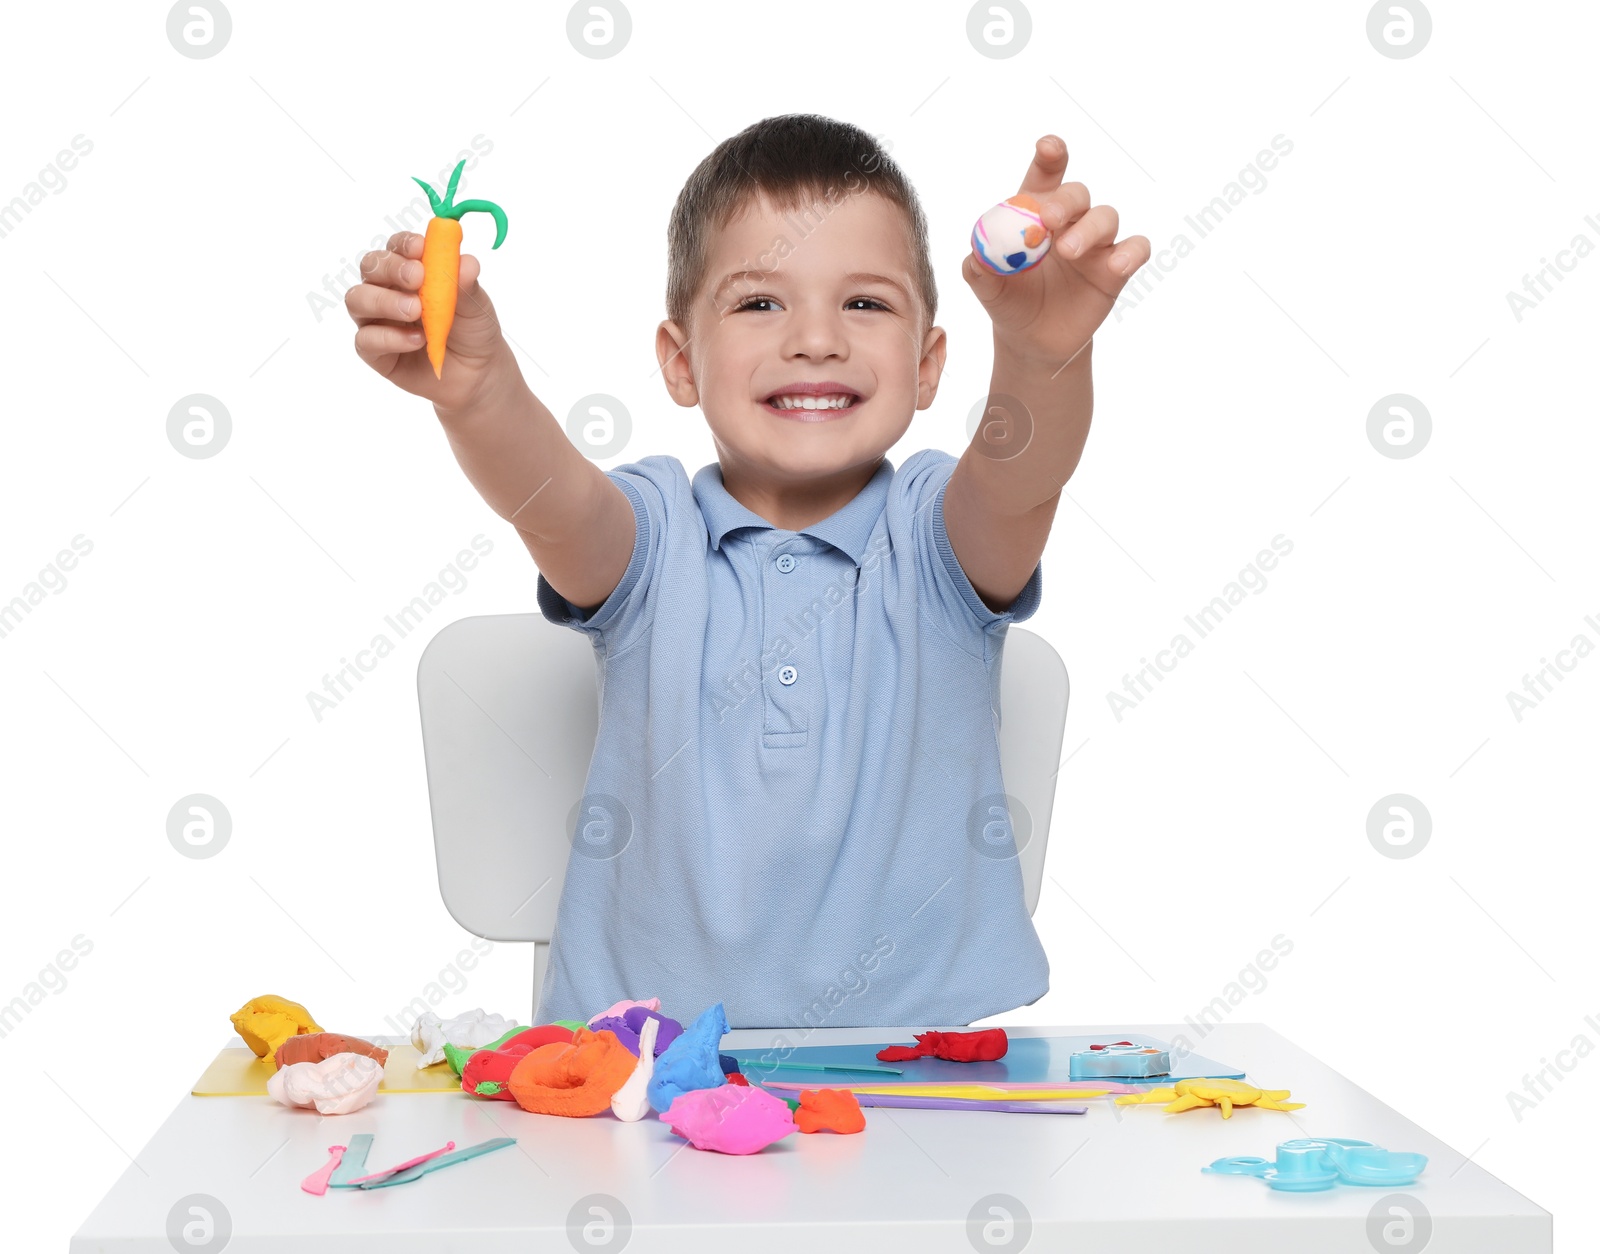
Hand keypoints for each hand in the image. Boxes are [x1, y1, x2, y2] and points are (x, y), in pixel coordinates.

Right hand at [346, 231, 514, 412]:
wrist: (478, 373)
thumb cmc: (472, 330)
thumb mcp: (476, 306)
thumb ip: (467, 284)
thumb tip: (467, 262)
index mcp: (410, 270)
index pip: (396, 247)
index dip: (404, 244)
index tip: (421, 247)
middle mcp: (387, 290)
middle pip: (370, 267)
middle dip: (391, 268)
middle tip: (417, 278)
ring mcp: (377, 320)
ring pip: (357, 300)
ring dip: (384, 301)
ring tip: (415, 311)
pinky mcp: (375, 352)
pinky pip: (365, 340)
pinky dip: (390, 338)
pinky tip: (417, 341)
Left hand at [962, 135, 1150, 367]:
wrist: (1032, 341)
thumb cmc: (1010, 301)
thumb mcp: (988, 287)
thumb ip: (980, 267)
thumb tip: (976, 254)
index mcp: (1036, 213)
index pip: (1046, 176)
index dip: (1051, 155)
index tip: (1049, 146)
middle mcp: (1070, 222)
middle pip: (1077, 194)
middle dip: (1065, 201)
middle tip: (1048, 220)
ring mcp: (1095, 244)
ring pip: (1106, 217)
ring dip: (1089, 229)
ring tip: (1068, 252)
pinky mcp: (1115, 270)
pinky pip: (1136, 249)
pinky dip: (1131, 252)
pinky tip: (1117, 265)